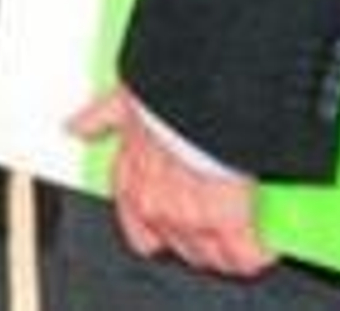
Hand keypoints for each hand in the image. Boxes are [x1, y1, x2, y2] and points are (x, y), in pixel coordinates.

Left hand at [70, 85, 273, 277]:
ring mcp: (189, 216)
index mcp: (130, 177)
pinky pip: (245, 254)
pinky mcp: (227, 220)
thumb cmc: (164, 90)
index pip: (137, 224)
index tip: (170, 222)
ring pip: (209, 255)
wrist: (197, 86)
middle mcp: (154, 202)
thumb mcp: (123, 100)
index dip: (158, 227)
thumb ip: (100, 119)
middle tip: (214, 225)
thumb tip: (76, 128)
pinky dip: (257, 250)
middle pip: (177, 245)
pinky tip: (263, 244)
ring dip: (226, 249)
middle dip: (195, 238)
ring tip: (242, 237)